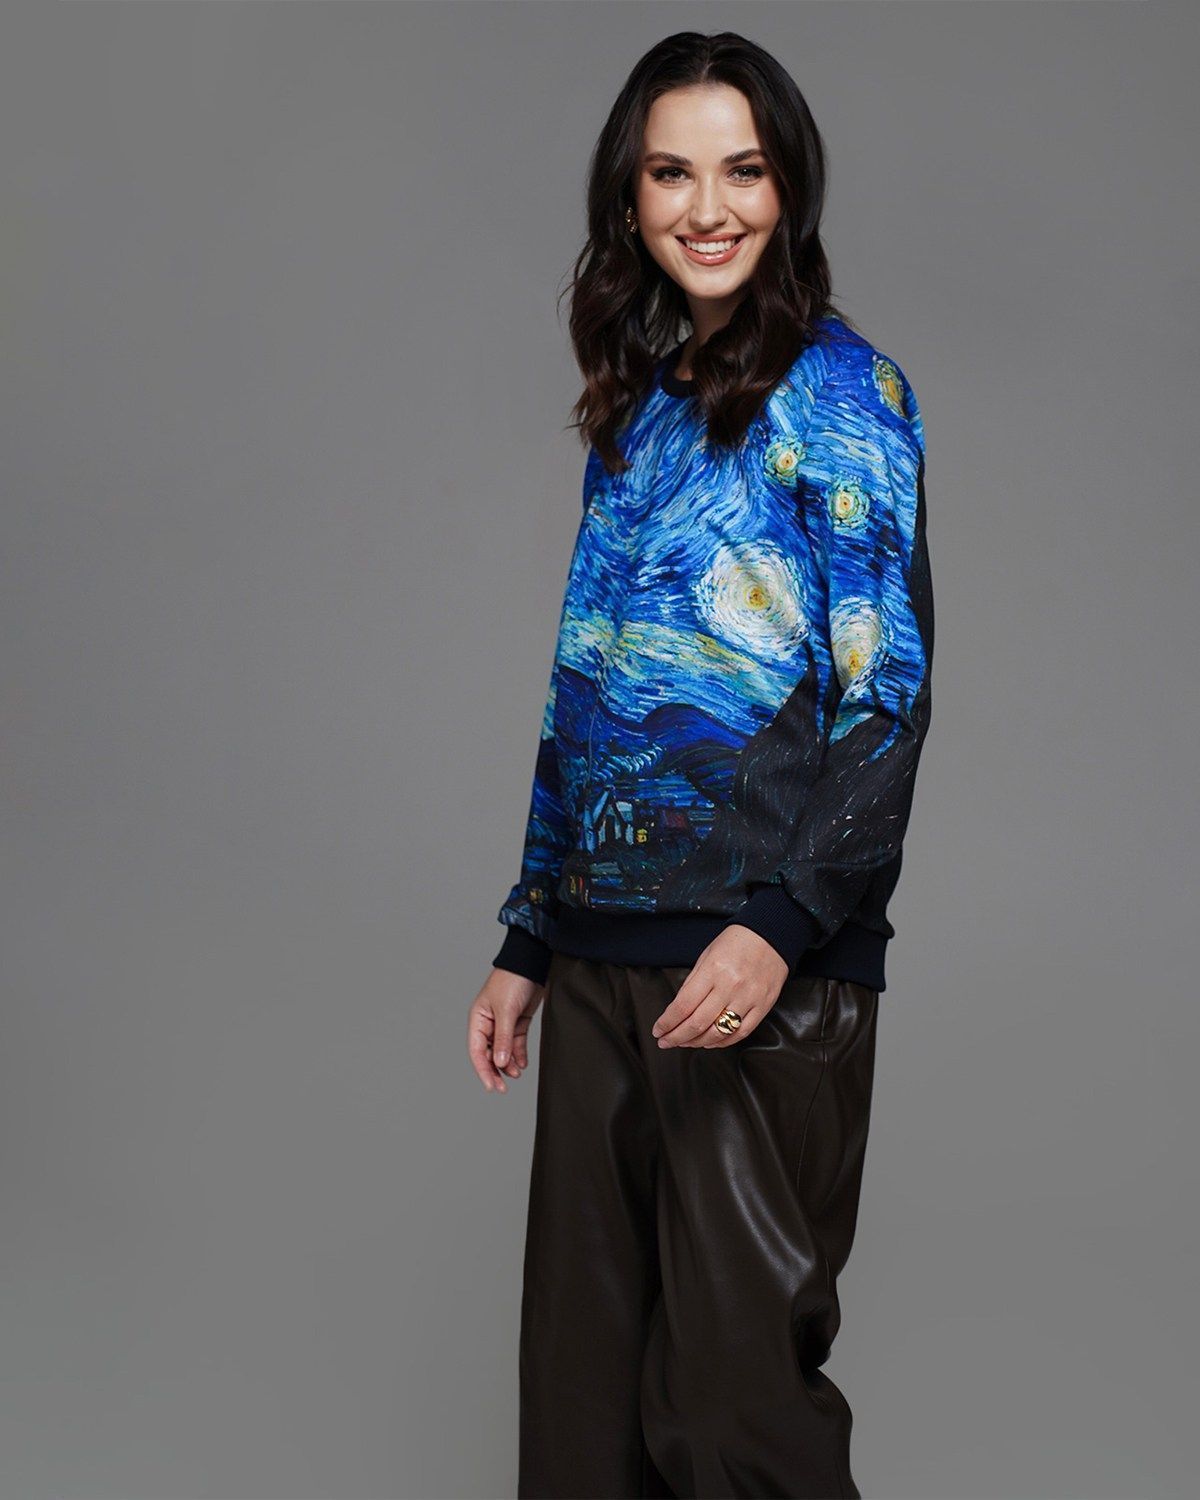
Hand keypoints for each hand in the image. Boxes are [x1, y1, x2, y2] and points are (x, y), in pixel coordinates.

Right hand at [467, 967, 543, 1092]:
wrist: (532, 963)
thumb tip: (499, 1062)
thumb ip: (503, 1038)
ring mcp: (503, 1023)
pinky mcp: (518, 1021)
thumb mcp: (506, 1011)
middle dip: (495, 1071)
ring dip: (508, 1064)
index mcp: (478, 1019)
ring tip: (517, 1074)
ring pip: (503, 1051)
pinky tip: (523, 1064)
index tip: (491, 1086)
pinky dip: (519, 1054)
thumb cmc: (512, 980)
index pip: (476, 1050)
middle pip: (488, 1054)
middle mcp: (488, 1023)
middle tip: (503, 1088)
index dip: (482, 1070)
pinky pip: (516, 1043)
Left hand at [651, 925, 789, 1048]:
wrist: (772, 935)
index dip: (667, 1022)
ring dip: (697, 1042)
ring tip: (685, 1042)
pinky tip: (710, 1042)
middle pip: (698, 1023)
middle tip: (666, 1042)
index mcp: (713, 970)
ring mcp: (748, 999)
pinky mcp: (763, 1007)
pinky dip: (722, 1042)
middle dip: (677, 1037)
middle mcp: (731, 986)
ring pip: (718, 1033)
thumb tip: (676, 1010)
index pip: (683, 1005)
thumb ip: (692, 983)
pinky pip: (740, 1033)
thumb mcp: (706, 955)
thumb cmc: (736, 943)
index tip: (658, 1030)